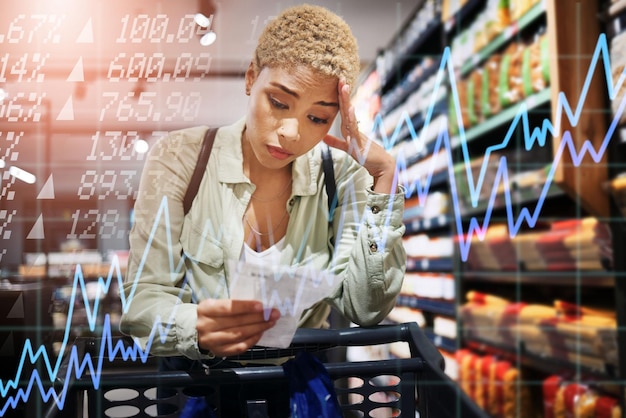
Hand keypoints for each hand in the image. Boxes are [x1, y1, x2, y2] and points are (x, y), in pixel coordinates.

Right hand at [196, 299, 279, 356]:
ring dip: (258, 328)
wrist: (195, 330)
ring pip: (239, 335)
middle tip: (273, 313)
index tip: (262, 306)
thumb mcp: (216, 303)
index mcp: (205, 309)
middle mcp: (206, 326)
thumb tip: (259, 305)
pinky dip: (252, 340)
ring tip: (270, 322)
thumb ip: (232, 304)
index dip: (246, 307)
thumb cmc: (212, 313)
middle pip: (236, 322)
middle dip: (258, 317)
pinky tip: (261, 333)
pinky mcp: (218, 352)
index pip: (228, 308)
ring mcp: (211, 341)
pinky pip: (238, 347)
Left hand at [323, 79, 397, 193]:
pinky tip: (350, 109)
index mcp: (349, 128)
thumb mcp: (347, 148)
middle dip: (343, 93)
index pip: (342, 110)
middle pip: (346, 108)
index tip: (336, 84)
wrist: (380, 165)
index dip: (339, 97)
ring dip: (346, 100)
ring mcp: (357, 133)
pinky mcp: (359, 142)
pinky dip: (352, 118)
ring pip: (349, 114)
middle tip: (340, 78)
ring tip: (344, 87)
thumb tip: (323, 137)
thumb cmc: (366, 155)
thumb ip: (335, 142)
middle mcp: (353, 128)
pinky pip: (354, 128)